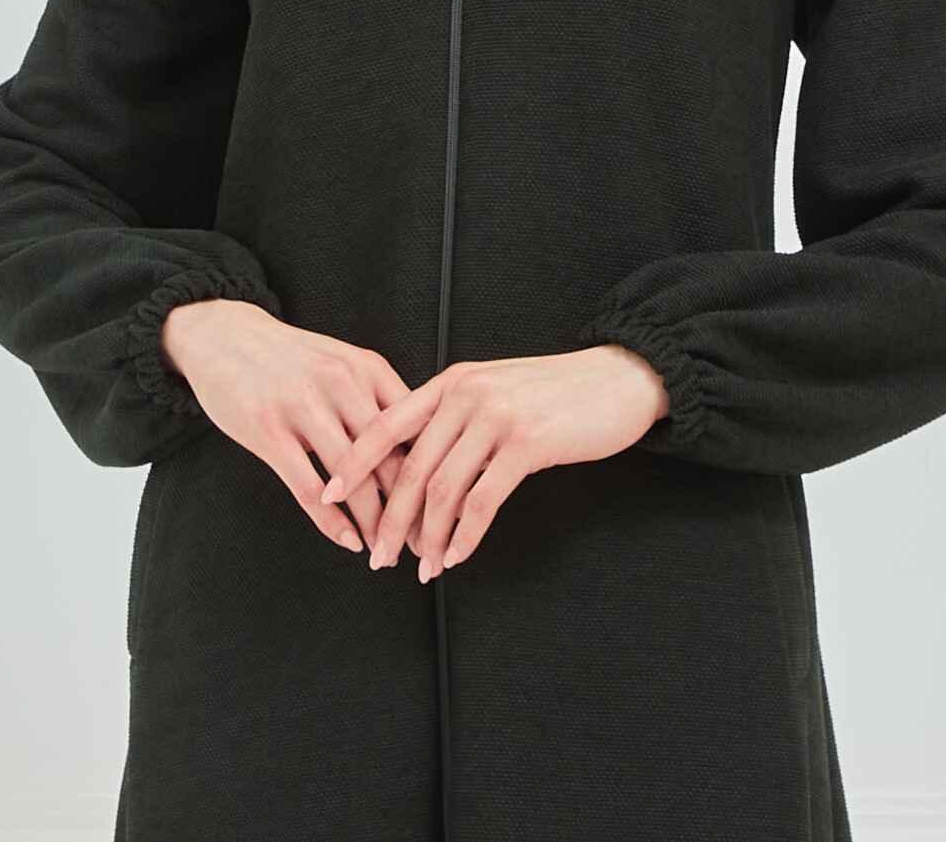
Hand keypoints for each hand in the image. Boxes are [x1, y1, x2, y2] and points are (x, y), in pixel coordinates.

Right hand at [161, 300, 428, 558]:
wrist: (226, 335)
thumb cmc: (292, 359)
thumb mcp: (343, 364)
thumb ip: (378, 400)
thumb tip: (422, 450)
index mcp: (369, 368)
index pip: (416, 431)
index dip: (434, 475)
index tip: (446, 510)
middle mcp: (342, 383)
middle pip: (391, 459)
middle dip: (410, 510)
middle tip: (421, 545)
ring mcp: (304, 406)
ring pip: (353, 480)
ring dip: (373, 525)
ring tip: (384, 553)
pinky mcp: (268, 429)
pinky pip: (308, 488)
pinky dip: (332, 522)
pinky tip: (347, 541)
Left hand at [317, 345, 669, 580]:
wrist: (616, 378)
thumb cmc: (556, 392)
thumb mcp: (495, 391)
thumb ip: (456, 417)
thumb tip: (418, 466)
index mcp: (452, 382)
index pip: (386, 424)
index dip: (353, 462)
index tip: (328, 495)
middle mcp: (466, 394)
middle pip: (410, 467)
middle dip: (389, 519)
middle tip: (378, 556)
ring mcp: (495, 417)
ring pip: (442, 489)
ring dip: (428, 537)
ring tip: (421, 567)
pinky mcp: (526, 443)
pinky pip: (482, 499)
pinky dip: (465, 534)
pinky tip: (457, 554)